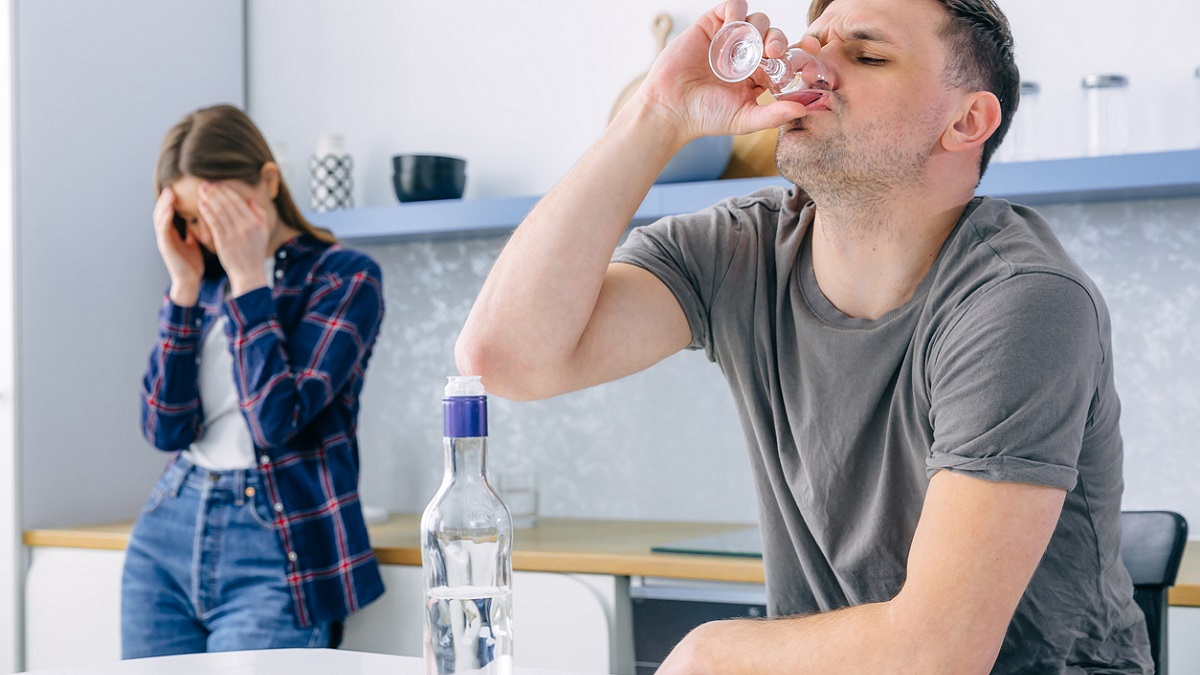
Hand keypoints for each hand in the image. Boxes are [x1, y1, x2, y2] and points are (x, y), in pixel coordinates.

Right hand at [153, 186, 202, 305]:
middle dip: (165, 199)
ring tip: (169, 193)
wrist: (190, 281)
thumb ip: (192, 230)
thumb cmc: (192, 263)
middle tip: (171, 185)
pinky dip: (165, 218)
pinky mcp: (165, 247)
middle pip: (161, 212)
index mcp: (172, 233)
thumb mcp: (193, 242)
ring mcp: (163, 240)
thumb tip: (198, 218)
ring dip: (163, 205)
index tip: (178, 188)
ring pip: (159, 218)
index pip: (169, 212)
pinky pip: (163, 229)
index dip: (171, 200)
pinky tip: (169, 209)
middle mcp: (165, 235)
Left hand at [198, 182, 269, 297]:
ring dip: (209, 198)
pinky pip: (214, 223)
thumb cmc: (254, 252)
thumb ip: (260, 214)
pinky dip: (207, 212)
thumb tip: (250, 200)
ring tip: (201, 190)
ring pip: (219, 211)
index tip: (217, 184)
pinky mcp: (224, 241)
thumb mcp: (263, 231)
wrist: (249, 272)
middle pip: (228, 204)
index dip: (227, 191)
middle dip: (216, 191)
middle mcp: (245, 226)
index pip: (239, 201)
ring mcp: (234, 233)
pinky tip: (201, 204)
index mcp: (255, 222)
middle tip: (206, 183)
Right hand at [631, 0, 810, 141]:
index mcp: (759, 75)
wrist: (671, 107)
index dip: (800, 51)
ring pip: (757, 20)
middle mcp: (747, 55)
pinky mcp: (712, 26)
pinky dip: (737, 11)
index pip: (787, 57)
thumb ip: (774, 114)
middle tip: (772, 52)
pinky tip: (732, 28)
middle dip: (778, 40)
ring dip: (759, 27)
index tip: (811, 52)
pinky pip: (733, 7)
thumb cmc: (705, 117)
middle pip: (774, 35)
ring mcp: (730, 39)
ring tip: (750, 44)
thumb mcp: (745, 119)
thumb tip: (804, 108)